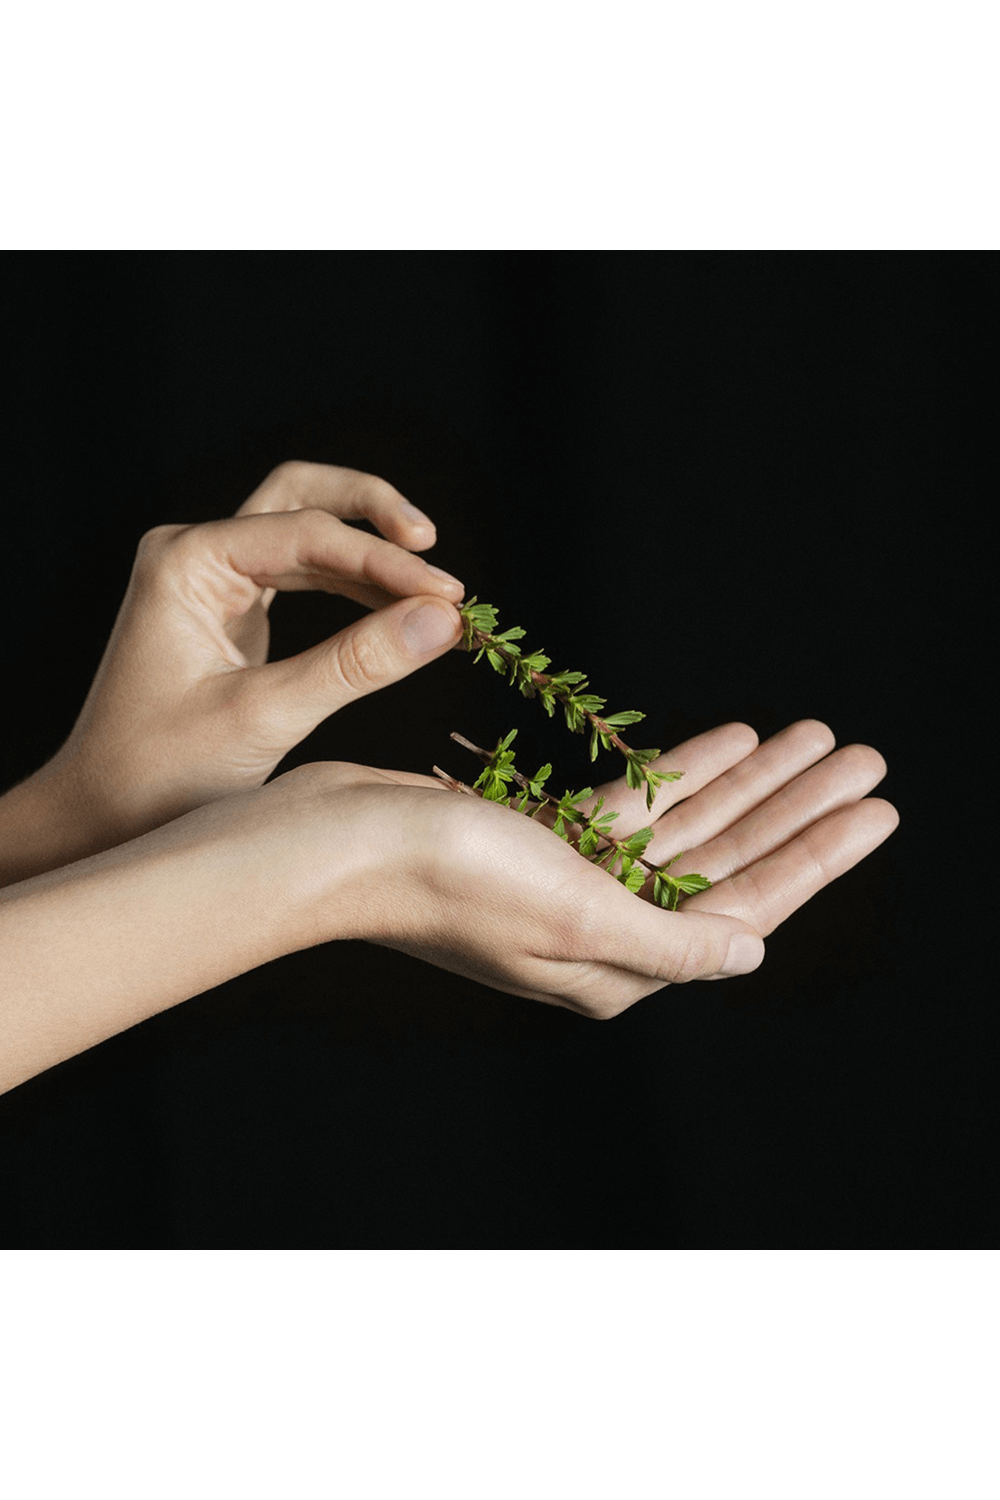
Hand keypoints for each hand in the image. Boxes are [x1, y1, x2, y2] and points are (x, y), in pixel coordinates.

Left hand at [30, 462, 465, 860]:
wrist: (98, 815)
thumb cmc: (158, 774)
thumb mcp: (265, 717)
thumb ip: (356, 664)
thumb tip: (442, 621)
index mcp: (186, 562)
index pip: (307, 535)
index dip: (385, 563)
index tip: (450, 597)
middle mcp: (194, 555)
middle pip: (302, 496)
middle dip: (373, 515)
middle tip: (433, 550)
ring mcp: (210, 580)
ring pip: (306, 532)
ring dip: (370, 555)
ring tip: (435, 593)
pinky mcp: (229, 612)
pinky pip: (301, 576)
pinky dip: (353, 589)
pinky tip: (399, 613)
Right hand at [286, 718, 895, 1015]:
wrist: (330, 842)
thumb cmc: (446, 878)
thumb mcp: (577, 915)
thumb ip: (672, 938)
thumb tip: (752, 954)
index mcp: (621, 966)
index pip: (748, 908)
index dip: (818, 858)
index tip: (878, 811)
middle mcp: (605, 932)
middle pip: (729, 862)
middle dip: (798, 810)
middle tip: (865, 758)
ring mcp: (571, 884)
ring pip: (686, 827)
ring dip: (750, 781)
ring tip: (815, 734)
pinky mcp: (538, 839)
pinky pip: (632, 805)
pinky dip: (680, 770)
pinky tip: (727, 737)